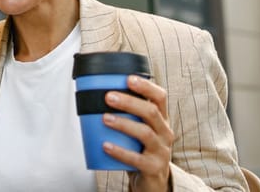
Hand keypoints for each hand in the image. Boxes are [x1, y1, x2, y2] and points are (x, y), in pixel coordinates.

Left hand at [103, 75, 172, 191]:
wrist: (153, 182)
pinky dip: (120, 151)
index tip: (128, 78)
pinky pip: (136, 159)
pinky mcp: (153, 168)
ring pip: (145, 133)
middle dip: (129, 102)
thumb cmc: (141, 151)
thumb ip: (127, 116)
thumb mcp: (140, 131)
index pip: (160, 98)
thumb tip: (94, 97)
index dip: (146, 86)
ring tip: (105, 118)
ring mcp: (161, 151)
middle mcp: (165, 133)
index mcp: (162, 120)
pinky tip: (106, 146)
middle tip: (108, 97)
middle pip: (151, 112)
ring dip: (123, 124)